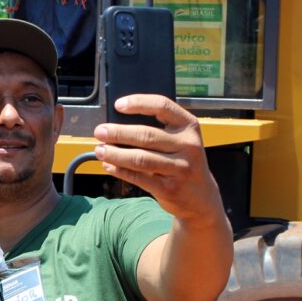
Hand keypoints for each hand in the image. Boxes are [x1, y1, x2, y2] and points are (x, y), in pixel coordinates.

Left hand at [93, 95, 221, 223]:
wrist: (201, 197)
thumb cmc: (182, 162)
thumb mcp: (180, 141)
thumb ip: (158, 130)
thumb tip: (117, 125)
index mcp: (189, 126)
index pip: (163, 106)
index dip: (139, 103)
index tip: (118, 105)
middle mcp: (188, 146)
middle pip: (146, 135)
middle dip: (118, 133)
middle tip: (100, 131)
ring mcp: (180, 168)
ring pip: (140, 158)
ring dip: (115, 153)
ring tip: (99, 150)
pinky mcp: (170, 188)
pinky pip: (139, 177)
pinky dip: (120, 170)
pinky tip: (109, 165)